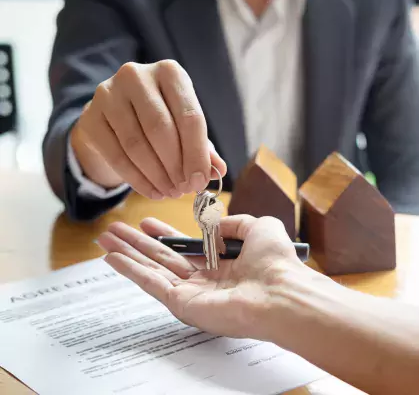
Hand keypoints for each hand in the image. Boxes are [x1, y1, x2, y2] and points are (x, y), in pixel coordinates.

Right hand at [70, 60, 226, 197]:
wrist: (115, 114)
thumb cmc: (159, 118)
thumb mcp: (184, 126)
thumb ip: (203, 146)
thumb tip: (219, 170)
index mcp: (169, 72)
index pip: (189, 116)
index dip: (197, 154)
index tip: (200, 181)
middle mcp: (137, 75)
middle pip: (161, 129)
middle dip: (176, 166)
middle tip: (184, 189)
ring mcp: (108, 94)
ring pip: (136, 144)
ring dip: (157, 176)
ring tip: (170, 192)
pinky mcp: (91, 117)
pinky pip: (116, 156)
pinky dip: (138, 180)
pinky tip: (152, 191)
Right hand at [99, 215, 306, 341]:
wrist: (281, 291)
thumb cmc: (276, 261)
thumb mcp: (258, 227)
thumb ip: (234, 222)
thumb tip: (215, 223)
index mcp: (220, 264)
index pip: (184, 247)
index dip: (164, 234)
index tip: (146, 221)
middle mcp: (203, 280)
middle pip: (162, 258)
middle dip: (137, 243)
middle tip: (114, 230)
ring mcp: (190, 293)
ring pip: (151, 269)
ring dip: (127, 254)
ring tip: (105, 239)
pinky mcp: (181, 304)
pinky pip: (150, 284)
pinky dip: (129, 270)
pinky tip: (112, 257)